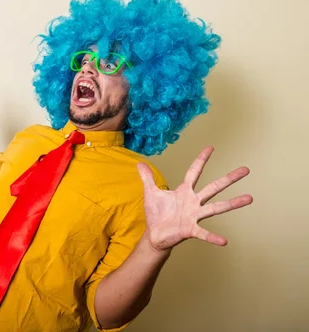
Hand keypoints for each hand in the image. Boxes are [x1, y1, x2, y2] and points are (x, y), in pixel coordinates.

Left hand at [137, 147, 252, 251]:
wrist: (154, 234)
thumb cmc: (156, 214)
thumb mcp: (150, 193)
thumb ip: (147, 178)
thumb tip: (139, 163)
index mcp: (184, 191)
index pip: (194, 171)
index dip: (201, 159)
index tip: (211, 147)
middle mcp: (193, 201)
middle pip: (213, 187)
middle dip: (229, 178)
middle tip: (246, 169)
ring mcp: (194, 215)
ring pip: (216, 207)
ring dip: (232, 203)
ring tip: (249, 198)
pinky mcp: (190, 230)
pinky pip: (203, 233)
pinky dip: (213, 237)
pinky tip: (224, 241)